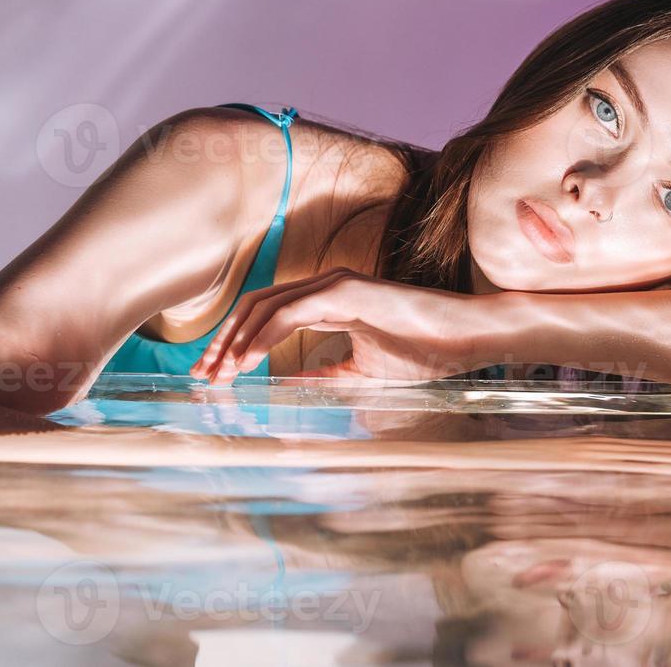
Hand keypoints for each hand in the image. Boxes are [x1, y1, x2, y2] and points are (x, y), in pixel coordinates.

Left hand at [188, 267, 489, 383]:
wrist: (469, 339)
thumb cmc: (426, 353)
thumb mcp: (361, 374)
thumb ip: (323, 375)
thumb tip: (285, 387)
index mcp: (328, 302)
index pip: (266, 315)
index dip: (235, 343)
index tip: (214, 376)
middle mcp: (326, 285)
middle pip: (256, 306)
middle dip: (224, 341)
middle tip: (202, 376)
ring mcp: (337, 283)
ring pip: (267, 305)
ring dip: (236, 340)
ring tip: (219, 373)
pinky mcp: (348, 290)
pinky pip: (292, 311)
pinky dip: (263, 335)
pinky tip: (246, 362)